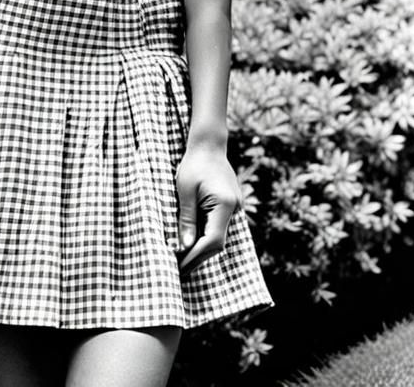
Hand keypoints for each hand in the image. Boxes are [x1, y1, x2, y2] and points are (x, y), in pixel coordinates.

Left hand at [175, 144, 241, 273]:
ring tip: (182, 259)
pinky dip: (205, 236)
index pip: (212, 240)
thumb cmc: (194, 163)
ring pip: (219, 236)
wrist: (208, 144)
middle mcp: (234, 208)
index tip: (179, 267)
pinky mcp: (231, 205)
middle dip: (197, 256)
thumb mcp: (185, 190)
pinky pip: (219, 226)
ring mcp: (235, 207)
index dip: (195, 256)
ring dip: (201, 248)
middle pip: (217, 243)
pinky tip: (192, 242)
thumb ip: (187, 219)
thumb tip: (184, 247)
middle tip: (178, 269)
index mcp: (224, 204)